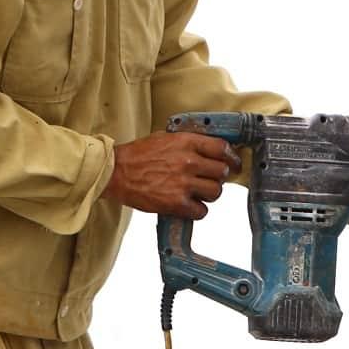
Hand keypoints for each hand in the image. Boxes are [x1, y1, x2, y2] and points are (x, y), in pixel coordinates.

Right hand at [109, 131, 240, 219]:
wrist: (116, 172)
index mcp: (186, 142)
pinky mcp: (176, 203)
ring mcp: (184, 183)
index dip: (231, 158)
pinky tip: (187, 205)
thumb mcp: (164, 138)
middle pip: (222, 172)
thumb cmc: (136, 155)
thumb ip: (186, 142)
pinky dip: (197, 210)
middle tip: (211, 180)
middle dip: (219, 177)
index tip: (233, 163)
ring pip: (215, 192)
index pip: (222, 148)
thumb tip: (206, 148)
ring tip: (197, 193)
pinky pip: (201, 211)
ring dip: (209, 194)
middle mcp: (189, 162)